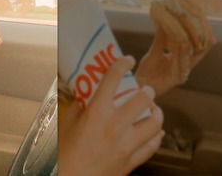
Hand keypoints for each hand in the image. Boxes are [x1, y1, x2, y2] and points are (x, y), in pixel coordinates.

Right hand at [59, 56, 164, 175]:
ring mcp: (127, 145)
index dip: (122, 65)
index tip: (126, 60)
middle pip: (142, 100)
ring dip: (156, 113)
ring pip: (155, 123)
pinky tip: (155, 132)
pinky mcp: (132, 160)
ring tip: (153, 109)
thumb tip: (85, 94)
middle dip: (146, 92)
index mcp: (96, 113)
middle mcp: (115, 127)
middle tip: (144, 90)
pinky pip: (153, 145)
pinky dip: (156, 136)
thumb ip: (79, 107)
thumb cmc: (64, 154)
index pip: (113, 80)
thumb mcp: (66, 124)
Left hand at [136, 24, 216, 96]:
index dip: (198, 40)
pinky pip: (181, 68)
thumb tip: (162, 24)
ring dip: (188, 51)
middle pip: (196, 56)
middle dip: (204, 47)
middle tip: (211, 38)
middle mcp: (182, 66)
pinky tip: (182, 51)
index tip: (204, 31)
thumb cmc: (148, 70)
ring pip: (188, 61)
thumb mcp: (154, 52)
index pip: (191, 49)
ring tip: (186, 42)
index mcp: (178, 58)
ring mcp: (180, 73)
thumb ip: (160, 40)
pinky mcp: (176, 79)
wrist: (138, 82)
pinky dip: (181, 59)